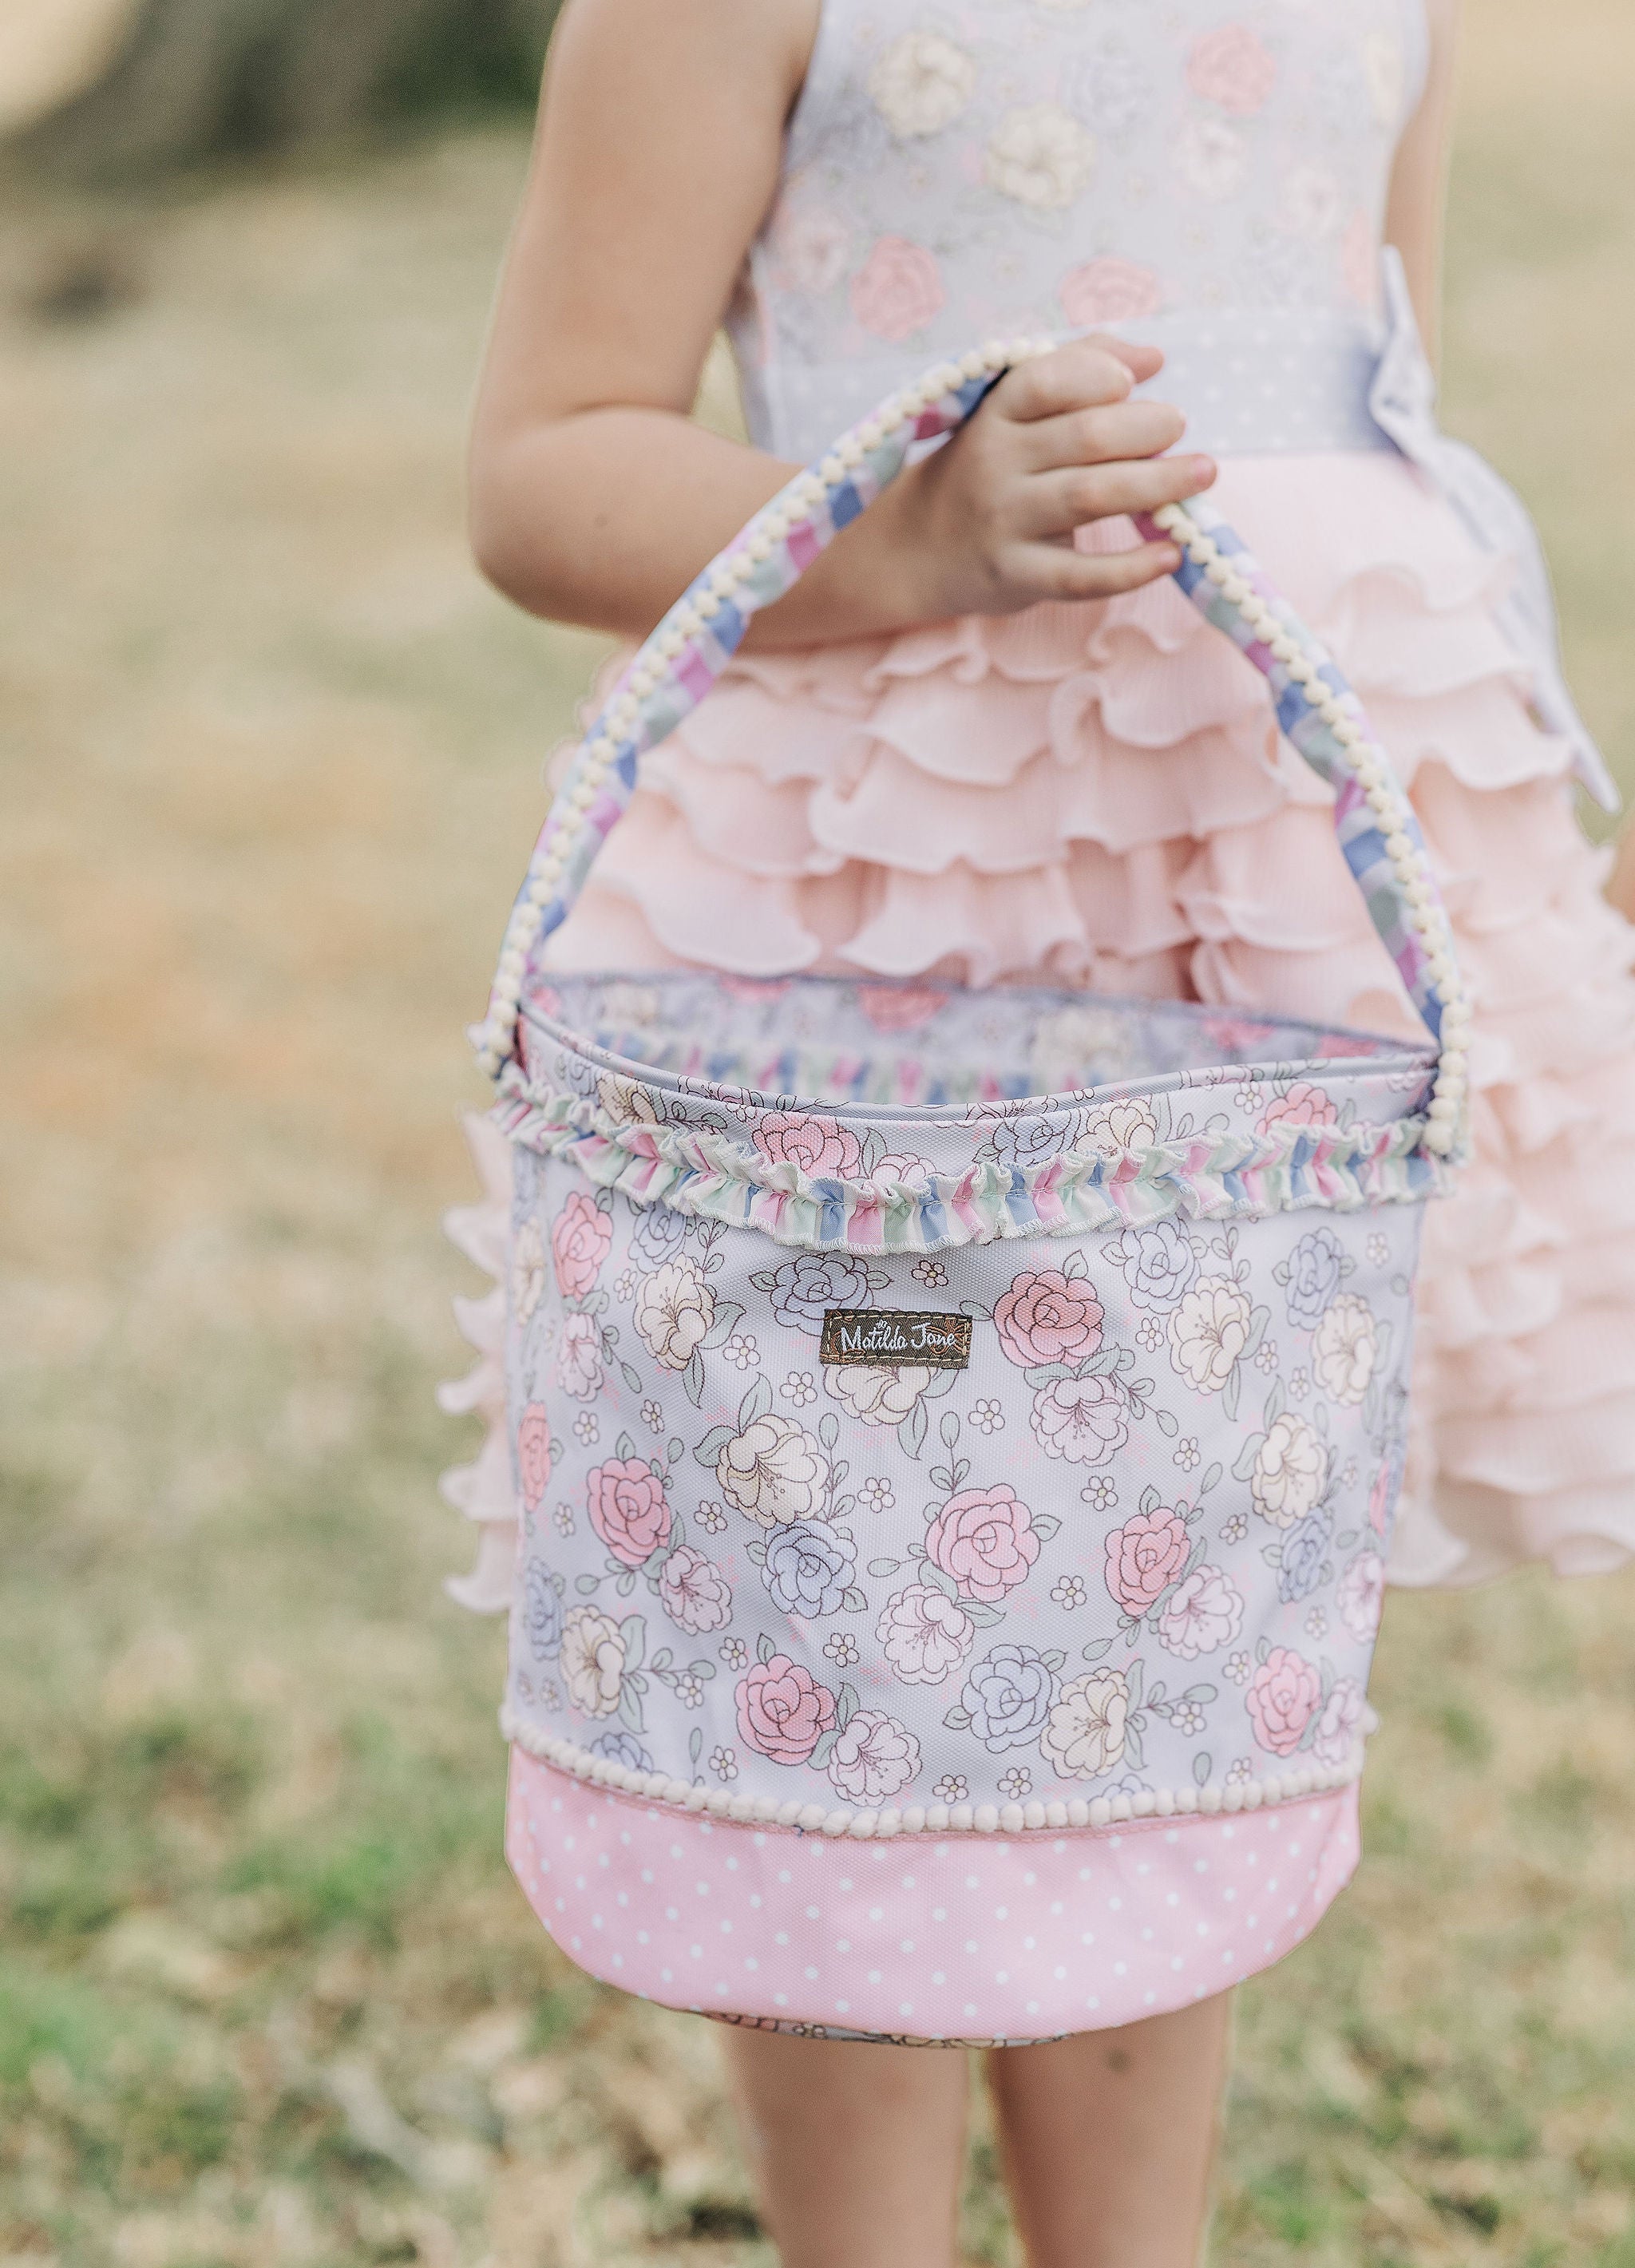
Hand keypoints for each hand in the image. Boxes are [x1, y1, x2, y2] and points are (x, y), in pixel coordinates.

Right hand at [886, 338, 1216, 619]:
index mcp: (996, 414)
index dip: (1094, 377)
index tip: (1131, 383)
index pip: (1044, 381)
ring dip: (1157, 484)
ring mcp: (1004, 522)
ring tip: (1202, 474)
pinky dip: (1130, 568)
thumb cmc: (989, 468)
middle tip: (1180, 427)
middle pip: (1084, 437)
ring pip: (1091, 496)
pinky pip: (1080, 575)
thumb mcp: (1013, 412)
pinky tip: (1169, 554)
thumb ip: (1078, 368)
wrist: (920, 548)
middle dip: (1145, 428)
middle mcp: (995, 463)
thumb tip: (1151, 357)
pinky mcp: (1016, 576)